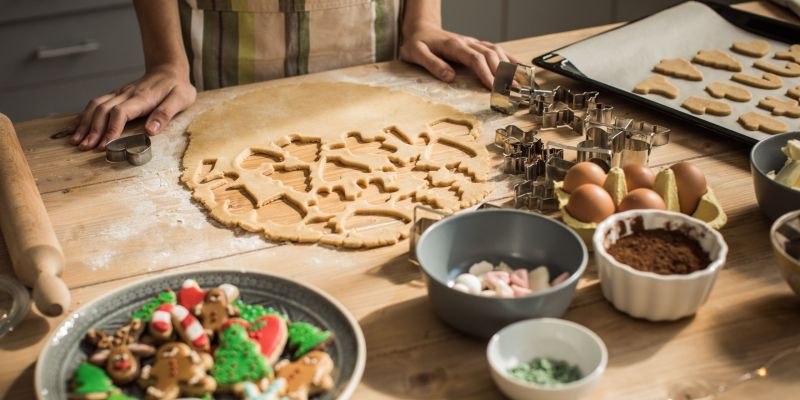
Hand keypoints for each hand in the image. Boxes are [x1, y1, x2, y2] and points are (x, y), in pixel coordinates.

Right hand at [69, 65, 195, 149]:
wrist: (169, 69)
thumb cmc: (177, 87)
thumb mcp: (180, 99)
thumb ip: (166, 113)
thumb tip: (151, 130)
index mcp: (142, 98)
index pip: (121, 112)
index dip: (112, 128)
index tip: (105, 144)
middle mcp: (126, 94)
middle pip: (103, 110)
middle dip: (93, 130)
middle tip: (85, 147)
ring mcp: (119, 93)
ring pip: (95, 106)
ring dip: (84, 123)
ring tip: (75, 140)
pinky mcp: (116, 94)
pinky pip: (95, 103)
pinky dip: (83, 115)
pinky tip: (75, 127)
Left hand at [400, 23, 519, 88]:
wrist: (421, 29)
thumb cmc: (417, 44)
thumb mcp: (415, 54)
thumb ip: (432, 64)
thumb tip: (450, 77)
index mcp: (453, 46)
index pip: (475, 59)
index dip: (485, 73)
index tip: (493, 87)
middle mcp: (466, 42)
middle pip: (489, 55)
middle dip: (501, 72)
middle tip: (511, 89)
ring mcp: (472, 43)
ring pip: (495, 50)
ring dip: (507, 66)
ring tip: (517, 82)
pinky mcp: (475, 45)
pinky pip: (495, 48)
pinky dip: (508, 57)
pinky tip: (518, 66)